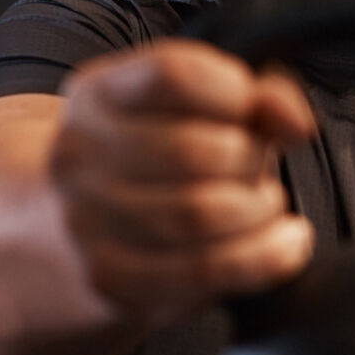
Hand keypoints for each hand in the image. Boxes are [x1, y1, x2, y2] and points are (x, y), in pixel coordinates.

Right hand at [49, 39, 316, 327]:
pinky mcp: (111, 280)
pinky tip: (286, 243)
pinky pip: (205, 271)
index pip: (172, 74)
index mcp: (98, 93)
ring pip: (202, 215)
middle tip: (258, 166)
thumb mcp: (187, 110)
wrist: (59, 234)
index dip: (234, 91)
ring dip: (258, 210)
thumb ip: (252, 97)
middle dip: (251, 160)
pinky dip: (265, 257)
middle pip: (195, 151)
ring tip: (265, 204)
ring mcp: (87, 222)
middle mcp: (80, 154)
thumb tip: (295, 121)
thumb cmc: (147, 160)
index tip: (254, 108)